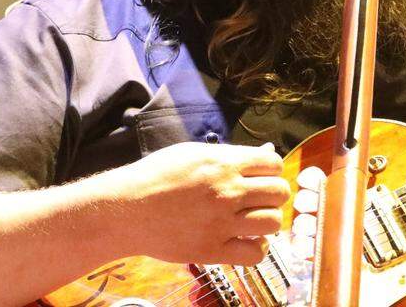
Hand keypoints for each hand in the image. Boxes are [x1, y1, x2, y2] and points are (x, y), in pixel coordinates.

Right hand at [99, 141, 288, 264]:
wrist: (126, 209)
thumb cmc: (157, 176)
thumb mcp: (194, 153)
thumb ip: (231, 155)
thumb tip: (266, 155)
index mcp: (224, 163)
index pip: (274, 164)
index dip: (271, 170)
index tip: (261, 177)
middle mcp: (227, 192)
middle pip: (279, 192)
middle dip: (273, 194)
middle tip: (259, 199)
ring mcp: (221, 223)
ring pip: (272, 222)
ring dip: (268, 220)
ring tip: (253, 220)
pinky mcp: (212, 250)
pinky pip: (255, 254)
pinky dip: (257, 248)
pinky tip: (246, 240)